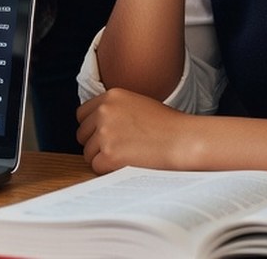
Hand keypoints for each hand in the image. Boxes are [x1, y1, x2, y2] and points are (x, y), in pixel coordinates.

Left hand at [75, 87, 199, 173]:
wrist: (185, 140)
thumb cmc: (168, 126)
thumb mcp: (138, 104)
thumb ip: (115, 110)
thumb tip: (96, 125)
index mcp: (111, 96)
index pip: (82, 114)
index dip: (92, 128)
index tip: (103, 137)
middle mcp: (104, 111)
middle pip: (82, 134)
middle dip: (95, 144)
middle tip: (116, 151)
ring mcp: (105, 132)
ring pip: (88, 152)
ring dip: (102, 158)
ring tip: (125, 158)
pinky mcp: (109, 154)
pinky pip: (96, 166)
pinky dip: (107, 170)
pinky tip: (125, 166)